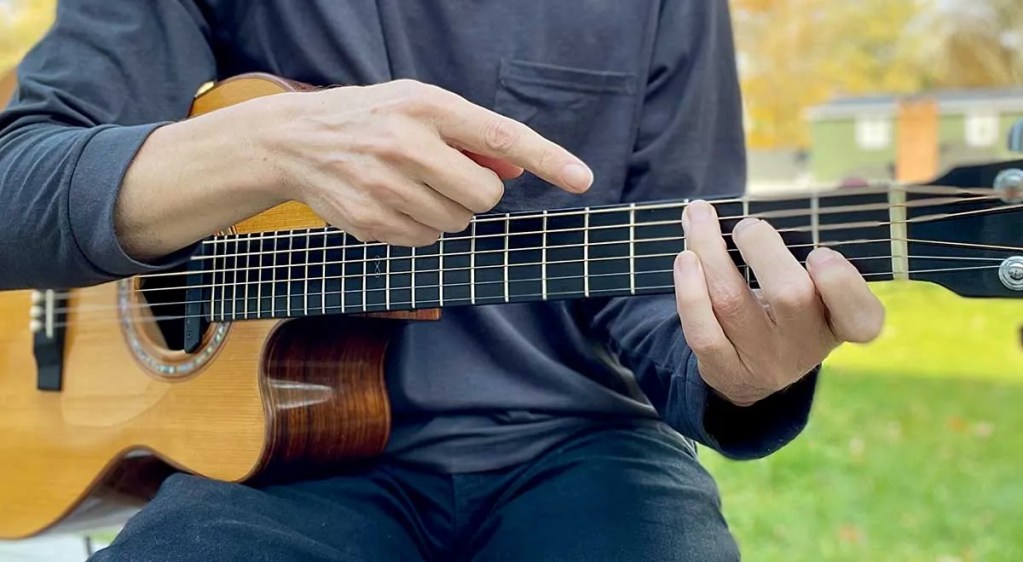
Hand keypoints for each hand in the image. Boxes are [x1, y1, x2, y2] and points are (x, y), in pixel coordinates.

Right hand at [263, 79, 592, 245]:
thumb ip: (471, 136)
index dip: (547, 159)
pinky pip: (428, 240)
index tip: (582, 179)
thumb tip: (518, 166)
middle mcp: (407, 145)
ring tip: (411, 185)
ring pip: (458, 223)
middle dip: (477, 192)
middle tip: (446, 175)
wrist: (295, 140)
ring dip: (447, 211)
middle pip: (486, 196)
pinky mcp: (372, 222)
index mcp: (427, 107)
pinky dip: (420, 227)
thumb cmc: (372, 118)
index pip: (502, 135)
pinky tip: (392, 202)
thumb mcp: (419, 107)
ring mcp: (387, 187)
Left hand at [673, 200, 884, 405]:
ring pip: (731, 302)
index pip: (862, 318)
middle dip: (762, 248)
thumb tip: (853, 180)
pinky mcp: (723, 368)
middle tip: (747, 225)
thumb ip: (832, 227)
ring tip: (698, 216)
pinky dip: (689, 291)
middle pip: (789, 295)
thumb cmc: (788, 306)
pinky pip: (702, 330)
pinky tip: (685, 258)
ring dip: (709, 250)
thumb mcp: (817, 282)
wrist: (751, 369)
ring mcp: (762, 360)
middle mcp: (804, 345)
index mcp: (839, 323)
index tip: (820, 254)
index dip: (843, 284)